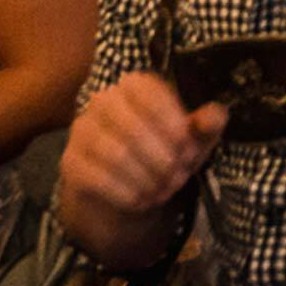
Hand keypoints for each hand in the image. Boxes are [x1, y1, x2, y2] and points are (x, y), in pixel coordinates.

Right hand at [59, 73, 226, 218]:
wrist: (126, 184)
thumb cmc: (165, 150)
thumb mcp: (193, 138)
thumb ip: (206, 125)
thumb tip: (215, 116)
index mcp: (136, 86)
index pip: (152, 96)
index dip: (174, 125)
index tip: (190, 150)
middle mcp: (103, 101)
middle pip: (133, 129)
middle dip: (163, 158)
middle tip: (181, 176)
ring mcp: (82, 131)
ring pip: (115, 155)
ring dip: (146, 178)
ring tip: (166, 189)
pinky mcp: (70, 162)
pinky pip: (97, 178)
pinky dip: (126, 193)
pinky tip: (142, 200)